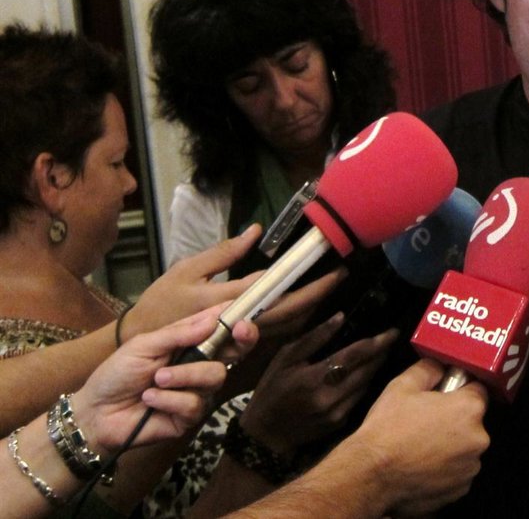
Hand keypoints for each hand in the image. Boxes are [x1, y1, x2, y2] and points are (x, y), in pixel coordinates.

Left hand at [72, 303, 258, 452]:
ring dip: (185, 375)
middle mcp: (199, 365)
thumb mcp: (144, 345)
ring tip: (156, 380)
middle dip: (240, 341)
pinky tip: (150, 400)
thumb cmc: (116, 373)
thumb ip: (178, 333)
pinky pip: (195, 404)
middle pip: (235, 353)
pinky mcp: (189, 418)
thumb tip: (213, 319)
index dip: (238, 321)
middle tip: (238, 331)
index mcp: (190, 344)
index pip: (221, 329)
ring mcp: (197, 392)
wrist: (95, 412)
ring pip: (215, 377)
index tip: (244, 315)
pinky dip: (170, 399)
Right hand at [123, 225, 344, 341]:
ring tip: (328, 282)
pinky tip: (306, 299)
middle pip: (286, 312)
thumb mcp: (187, 269)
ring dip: (310, 306)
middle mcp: (235, 322)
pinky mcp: (239, 344)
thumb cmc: (161, 301)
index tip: (322, 263)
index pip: (270, 290)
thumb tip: (255, 231)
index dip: (300, 278)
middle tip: (339, 274)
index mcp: (222, 301)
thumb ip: (223, 253)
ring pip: (284, 325)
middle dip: (317, 293)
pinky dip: (294, 316)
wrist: (141, 343)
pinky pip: (274, 332)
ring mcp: (239, 337)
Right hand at [239, 313, 398, 455]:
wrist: (264, 435)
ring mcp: (337, 413)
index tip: (393, 331)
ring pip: (367, 385)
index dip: (378, 342)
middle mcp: (330, 397)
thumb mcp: (286, 358)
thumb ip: (314, 338)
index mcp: (316, 377)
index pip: (356, 354)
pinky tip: (365, 374)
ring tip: (381, 353)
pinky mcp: (340, 424)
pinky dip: (365, 384)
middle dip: (382, 354)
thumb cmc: (271, 391)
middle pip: (367, 370)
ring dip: (376, 368)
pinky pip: (359, 399)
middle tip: (391, 340)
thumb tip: (341, 317)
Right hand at [351, 359, 488, 515]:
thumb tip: (440, 366)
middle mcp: (478, 439)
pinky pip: (458, 472)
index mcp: (468, 409)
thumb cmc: (388, 429)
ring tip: (421, 446)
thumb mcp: (404, 386)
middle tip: (426, 422)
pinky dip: (445, 469)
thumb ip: (429, 369)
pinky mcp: (460, 490)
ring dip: (451, 446)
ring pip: (465, 448)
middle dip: (454, 420)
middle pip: (472, 421)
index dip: (459, 390)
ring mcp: (470, 467)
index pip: (477, 390)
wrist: (371, 476)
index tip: (443, 396)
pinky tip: (422, 465)